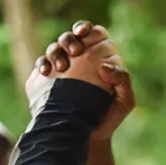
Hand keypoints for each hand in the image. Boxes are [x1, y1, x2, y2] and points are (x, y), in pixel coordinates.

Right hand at [36, 21, 134, 139]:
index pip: (93, 33)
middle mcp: (78, 59)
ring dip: (55, 51)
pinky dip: (42, 64)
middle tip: (75, 51)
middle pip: (70, 37)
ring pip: (54, 48)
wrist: (85, 137)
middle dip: (69, 39)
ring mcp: (61, 68)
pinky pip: (41, 64)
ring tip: (60, 67)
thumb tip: (105, 66)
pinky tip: (46, 73)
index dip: (87, 28)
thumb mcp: (124, 101)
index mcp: (98, 58)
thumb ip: (123, 80)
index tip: (84, 33)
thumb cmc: (108, 117)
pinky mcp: (47, 79)